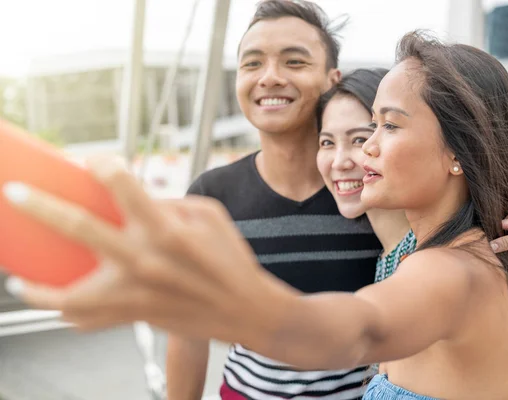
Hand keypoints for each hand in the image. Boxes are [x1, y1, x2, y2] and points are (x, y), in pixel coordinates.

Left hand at [2, 157, 281, 338]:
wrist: (245, 309)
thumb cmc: (230, 258)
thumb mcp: (209, 216)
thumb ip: (167, 203)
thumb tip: (131, 201)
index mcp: (167, 229)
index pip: (122, 184)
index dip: (102, 164)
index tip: (93, 161)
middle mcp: (146, 260)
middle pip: (80, 228)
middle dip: (40, 205)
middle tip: (14, 192)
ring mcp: (137, 293)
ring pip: (69, 295)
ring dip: (36, 288)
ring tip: (16, 277)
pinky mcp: (137, 314)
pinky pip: (89, 320)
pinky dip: (66, 314)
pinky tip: (54, 304)